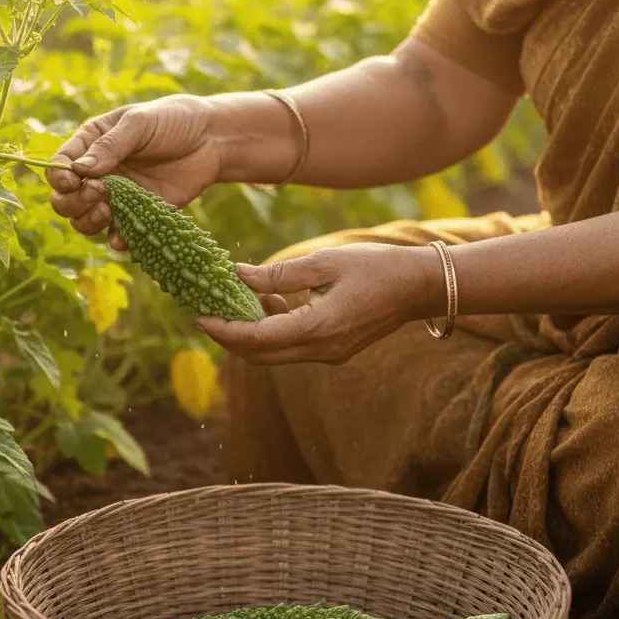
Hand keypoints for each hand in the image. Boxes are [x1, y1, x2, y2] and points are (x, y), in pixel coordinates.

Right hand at [46, 95, 223, 249]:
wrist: (211, 140)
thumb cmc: (173, 121)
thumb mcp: (140, 123)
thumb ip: (111, 145)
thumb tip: (80, 170)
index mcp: (90, 145)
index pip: (59, 167)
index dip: (60, 178)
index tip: (74, 182)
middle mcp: (97, 174)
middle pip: (65, 200)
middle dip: (74, 202)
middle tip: (101, 193)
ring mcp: (116, 198)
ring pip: (85, 221)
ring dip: (89, 221)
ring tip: (109, 211)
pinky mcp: (138, 217)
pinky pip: (117, 235)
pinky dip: (116, 240)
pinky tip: (123, 237)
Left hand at [196, 243, 442, 365]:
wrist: (420, 287)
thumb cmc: (376, 267)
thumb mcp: (323, 263)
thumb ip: (278, 275)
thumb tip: (238, 275)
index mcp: (317, 329)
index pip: (256, 338)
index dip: (223, 330)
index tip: (198, 316)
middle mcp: (320, 350)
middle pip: (259, 355)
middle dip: (229, 336)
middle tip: (207, 312)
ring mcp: (328, 355)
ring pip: (274, 354)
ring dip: (252, 331)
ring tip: (243, 296)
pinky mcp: (333, 351)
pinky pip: (292, 347)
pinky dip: (273, 329)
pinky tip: (273, 301)